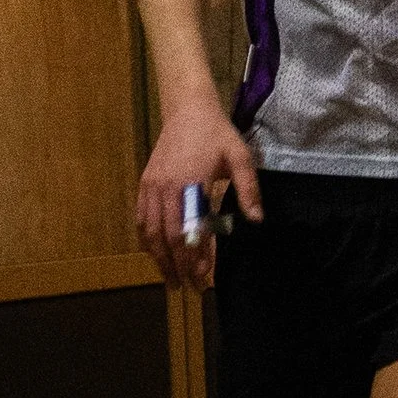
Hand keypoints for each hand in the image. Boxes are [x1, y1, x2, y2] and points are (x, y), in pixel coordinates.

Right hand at [135, 95, 262, 290]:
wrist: (187, 110)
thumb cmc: (217, 134)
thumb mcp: (240, 157)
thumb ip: (248, 189)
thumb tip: (256, 220)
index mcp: (190, 182)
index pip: (189, 230)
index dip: (195, 256)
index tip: (205, 276)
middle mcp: (165, 188)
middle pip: (168, 237)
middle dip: (178, 265)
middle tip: (188, 287)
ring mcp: (151, 186)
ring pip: (150, 231)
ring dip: (159, 258)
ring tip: (170, 279)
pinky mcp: (144, 183)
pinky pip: (141, 218)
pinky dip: (146, 240)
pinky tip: (155, 254)